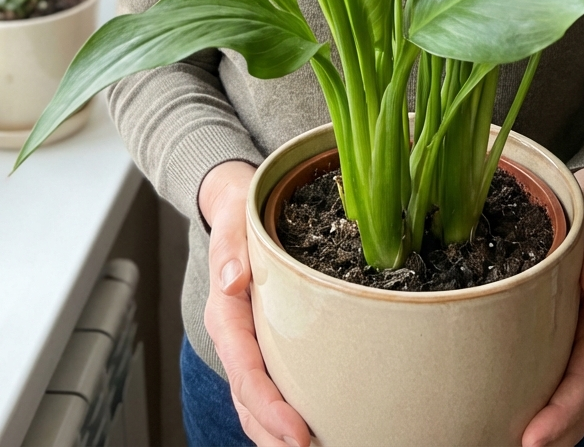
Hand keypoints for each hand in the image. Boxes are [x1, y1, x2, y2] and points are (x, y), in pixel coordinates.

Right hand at [199, 160, 311, 446]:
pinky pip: (268, 387)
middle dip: (274, 433)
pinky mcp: (264, 344)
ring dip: (276, 433)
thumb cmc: (238, 214)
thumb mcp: (235, 219)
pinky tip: (314, 429)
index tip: (298, 432)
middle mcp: (234, 338)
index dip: (269, 405)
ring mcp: (248, 344)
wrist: (234, 205)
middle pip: (249, 399)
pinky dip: (282, 415)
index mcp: (225, 314)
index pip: (245, 369)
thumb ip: (232, 248)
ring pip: (255, 402)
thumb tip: (232, 281)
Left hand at [521, 167, 583, 446]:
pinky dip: (540, 409)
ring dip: (550, 430)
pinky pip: (552, 382)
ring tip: (508, 445)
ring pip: (569, 401)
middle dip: (553, 432)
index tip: (533, 437)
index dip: (563, 409)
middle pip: (578, 401)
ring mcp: (576, 343)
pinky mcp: (558, 339)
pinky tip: (508, 422)